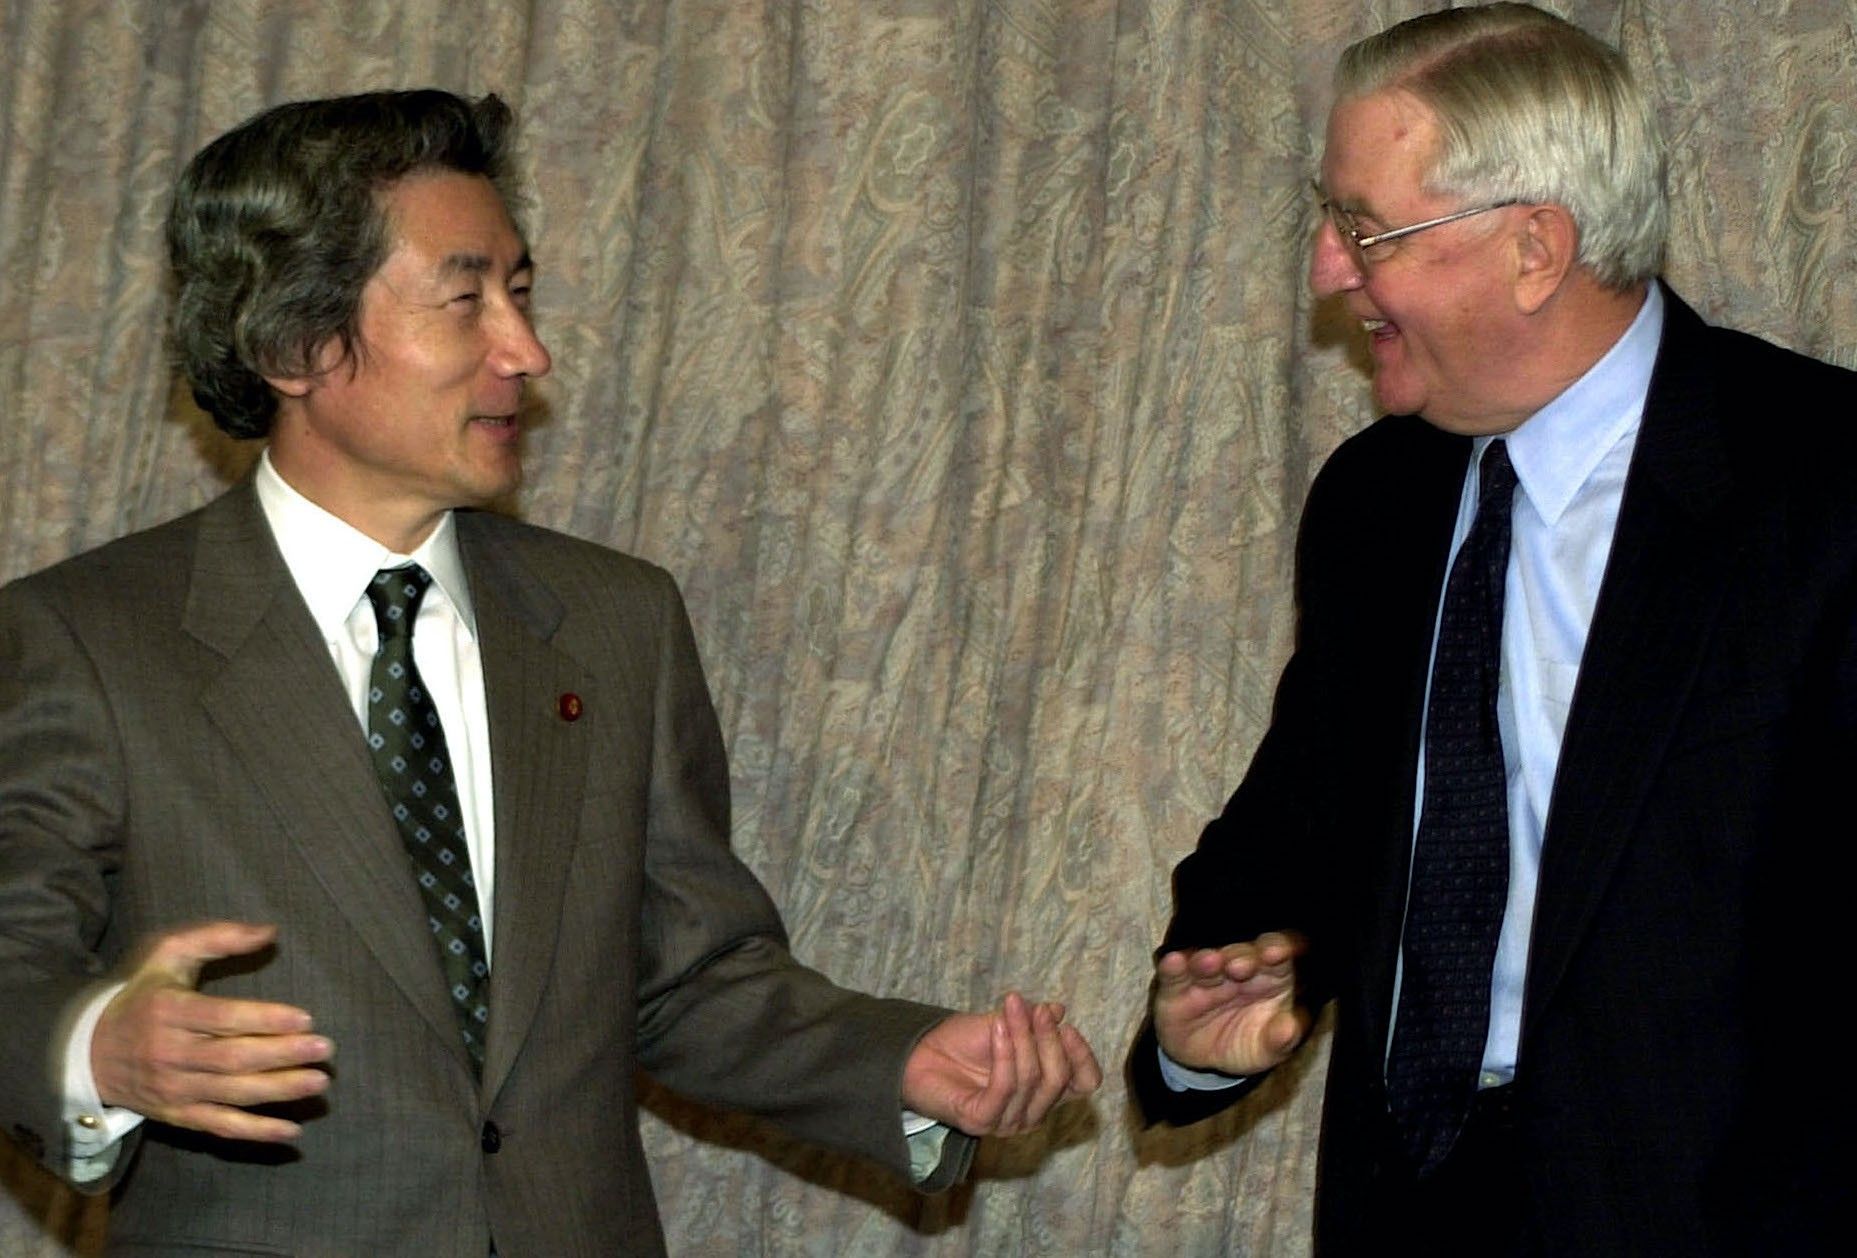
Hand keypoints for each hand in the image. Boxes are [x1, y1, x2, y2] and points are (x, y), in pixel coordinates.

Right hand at [91, 921, 333, 1142]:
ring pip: (231, 1093)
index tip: (306, 1019)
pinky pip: (219, 1126)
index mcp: (168, 1011)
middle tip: (325, 1049)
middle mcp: (168, 1053)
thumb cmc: (143, 993)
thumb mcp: (169, 953)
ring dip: (279, 1091)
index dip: (265, 1020)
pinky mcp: (176, 1114)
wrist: (88, 1049)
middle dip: (282, 1055)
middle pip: (232, 1059)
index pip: (223, 1019)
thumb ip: (218, 937)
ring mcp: (172, 1088)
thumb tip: (270, 932)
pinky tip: (290, 1132)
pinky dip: (255, 1132)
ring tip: (318, 1082)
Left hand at [901, 991, 1100, 1136]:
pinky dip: (1004, 1052)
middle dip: (1048, 1037)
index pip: (1086, 1083)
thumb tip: (1058, 1009)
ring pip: (1032, 1079)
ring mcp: (1007, 1122)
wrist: (917, 1053)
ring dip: (1023, 1037)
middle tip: (1032, 1007)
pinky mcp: (981, 1120)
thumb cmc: (962, 1042)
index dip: (1082, 1054)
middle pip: (1060, 1078)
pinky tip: (996, 1026)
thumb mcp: (1005, 1023)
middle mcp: (1031, 1113)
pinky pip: (1005, 1086)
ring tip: (1009, 1008)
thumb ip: (1033, 1020)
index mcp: (1045, 1092)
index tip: (1063, 1022)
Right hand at [1152, 931, 1309, 1076]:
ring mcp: (1205, 974)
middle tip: (1240, 966)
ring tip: (1210, 962)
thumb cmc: (1246, 1043)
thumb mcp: (1267, 1049)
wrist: (1204, 1061)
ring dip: (1207, 959)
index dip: (1278, 949)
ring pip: (1206, 960)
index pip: (1276, 953)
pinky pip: (1173, 973)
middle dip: (1241, 957)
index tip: (1278, 953)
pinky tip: (1174, 962)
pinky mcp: (1175, 986)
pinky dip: (1172, 967)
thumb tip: (1290, 1028)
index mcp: (1269, 975)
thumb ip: (1280, 1039)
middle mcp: (1237, 967)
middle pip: (1241, 954)